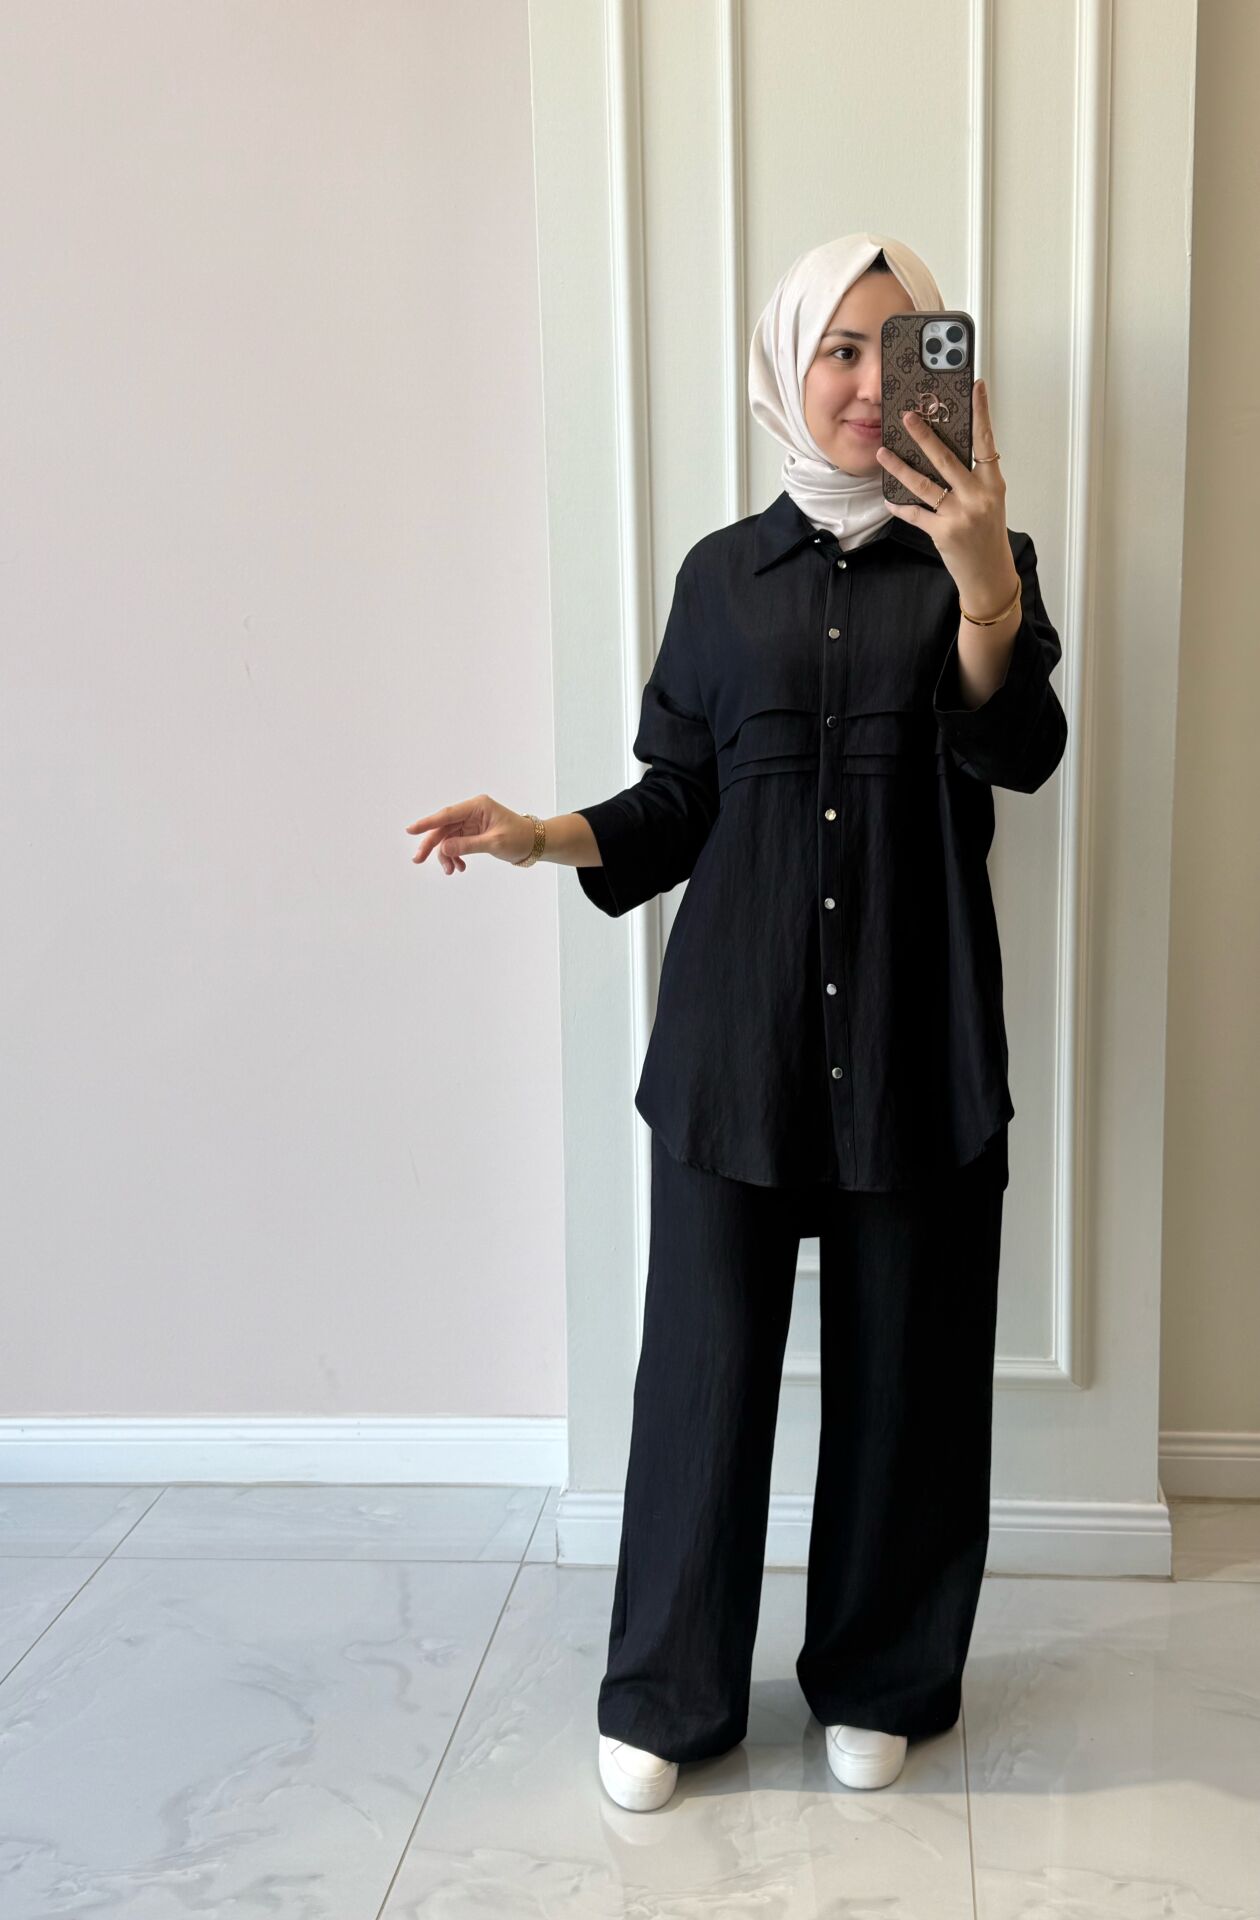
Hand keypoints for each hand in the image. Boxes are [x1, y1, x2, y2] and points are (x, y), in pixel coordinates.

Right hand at [404, 795, 534, 873]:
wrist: (534, 843)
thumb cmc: (520, 838)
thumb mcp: (494, 843)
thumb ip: (468, 845)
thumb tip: (444, 848)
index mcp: (478, 806)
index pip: (447, 814)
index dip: (428, 823)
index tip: (411, 830)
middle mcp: (472, 812)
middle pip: (444, 828)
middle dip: (432, 845)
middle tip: (418, 860)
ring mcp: (471, 822)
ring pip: (448, 838)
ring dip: (446, 855)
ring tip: (451, 871)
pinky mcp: (472, 832)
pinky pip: (456, 844)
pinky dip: (455, 856)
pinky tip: (459, 867)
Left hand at [875, 378, 1013, 601]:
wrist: (989, 575)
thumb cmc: (988, 535)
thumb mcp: (989, 500)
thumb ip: (973, 477)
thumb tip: (944, 450)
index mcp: (992, 483)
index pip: (986, 440)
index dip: (981, 413)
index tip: (976, 387)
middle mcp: (978, 496)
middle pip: (947, 458)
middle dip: (925, 435)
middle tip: (907, 416)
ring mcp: (960, 515)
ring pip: (924, 484)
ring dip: (900, 467)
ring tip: (883, 453)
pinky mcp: (943, 532)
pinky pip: (915, 513)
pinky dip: (900, 506)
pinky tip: (888, 499)